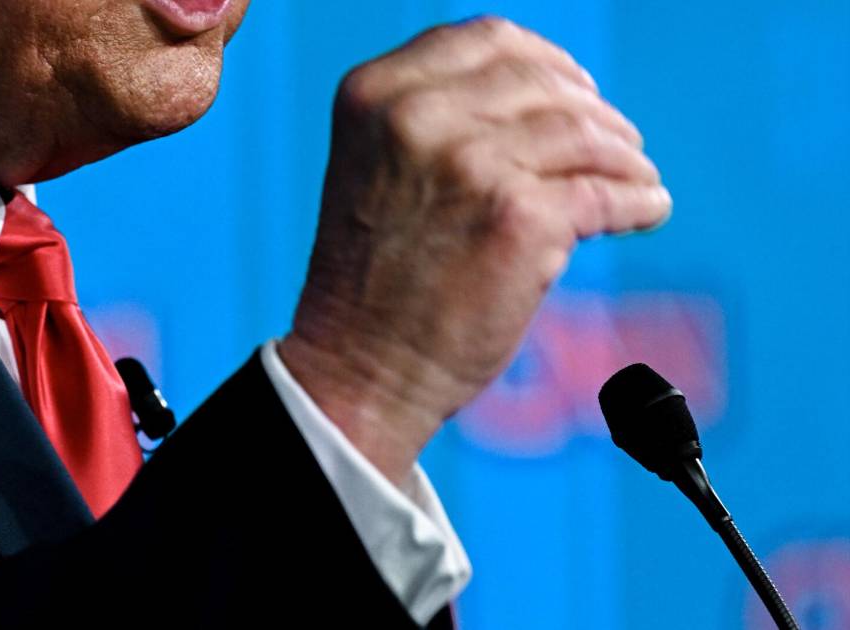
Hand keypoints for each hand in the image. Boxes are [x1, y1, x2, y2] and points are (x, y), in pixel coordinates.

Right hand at [278, 17, 670, 484]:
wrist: (362, 369)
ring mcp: (471, 164)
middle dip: (593, 110)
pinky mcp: (521, 219)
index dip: (546, 60)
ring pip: (583, 133)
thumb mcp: (377, 169)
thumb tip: (546, 96)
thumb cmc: (371, 280)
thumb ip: (437, 121)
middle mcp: (418, 118)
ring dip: (624, 155)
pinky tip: (648, 209)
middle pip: (543, 82)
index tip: (575, 88)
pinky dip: (638, 199)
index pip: (488, 40)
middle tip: (619, 141)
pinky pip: (606, 192)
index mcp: (375, 96)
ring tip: (638, 176)